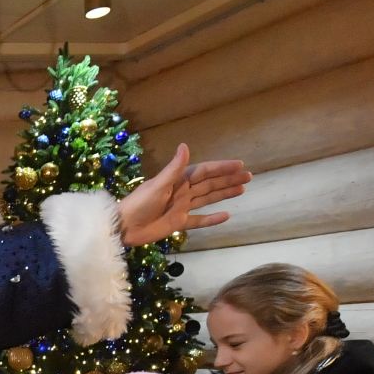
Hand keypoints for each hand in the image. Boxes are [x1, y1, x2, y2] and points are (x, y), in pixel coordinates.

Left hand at [115, 143, 251, 247]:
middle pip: (210, 184)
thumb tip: (185, 146)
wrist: (125, 227)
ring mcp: (182, 207)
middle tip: (248, 176)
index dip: (221, 168)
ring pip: (208, 199)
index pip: (204, 171)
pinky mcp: (179, 223)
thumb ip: (174, 168)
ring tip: (242, 189)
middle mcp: (182, 192)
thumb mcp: (158, 185)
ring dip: (224, 194)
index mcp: (177, 180)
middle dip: (228, 179)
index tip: (239, 164)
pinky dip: (212, 219)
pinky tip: (226, 216)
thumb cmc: (139, 203)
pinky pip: (199, 220)